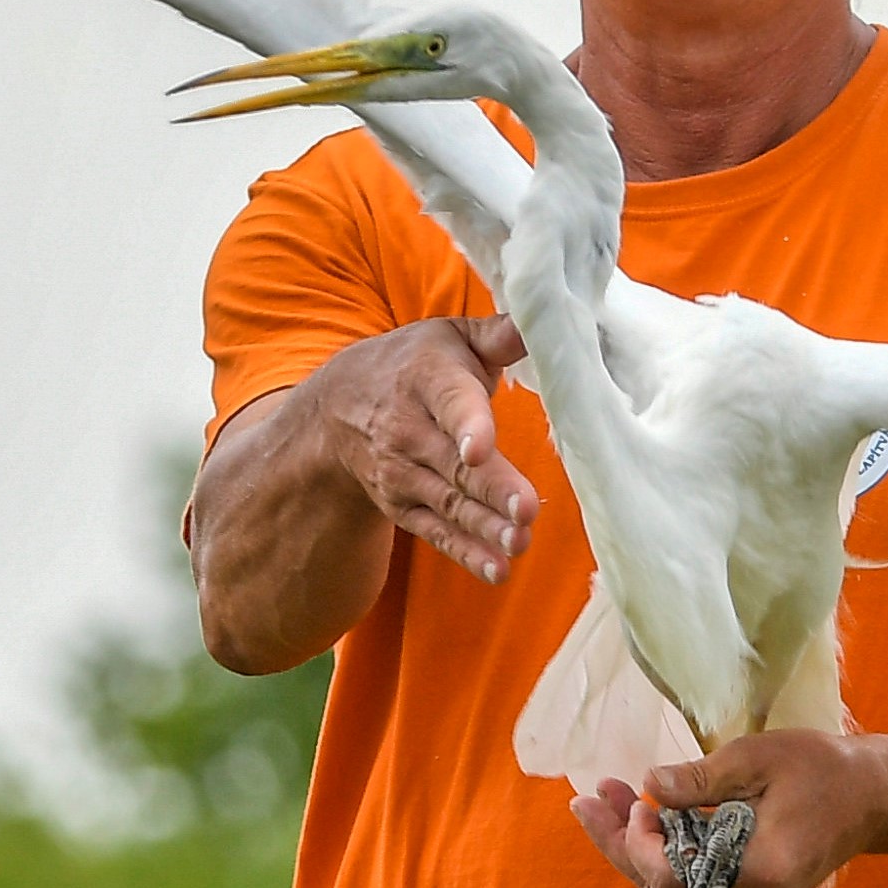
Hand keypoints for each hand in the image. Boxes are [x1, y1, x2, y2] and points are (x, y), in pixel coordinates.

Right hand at [303, 316, 537, 582]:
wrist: (338, 407)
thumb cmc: (416, 364)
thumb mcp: (452, 337)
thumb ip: (502, 333)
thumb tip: (549, 317)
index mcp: (428, 377)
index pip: (450, 402)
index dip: (467, 425)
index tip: (480, 449)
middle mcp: (409, 429)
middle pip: (455, 464)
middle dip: (492, 488)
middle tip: (528, 510)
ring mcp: (403, 473)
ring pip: (449, 502)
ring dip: (485, 527)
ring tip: (519, 543)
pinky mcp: (404, 507)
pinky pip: (436, 532)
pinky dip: (465, 553)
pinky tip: (497, 571)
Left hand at [569, 729, 887, 887]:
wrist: (873, 796)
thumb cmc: (823, 770)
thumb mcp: (759, 760)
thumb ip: (700, 779)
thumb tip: (649, 785)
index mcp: (756, 876)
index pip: (671, 877)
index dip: (638, 842)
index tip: (634, 799)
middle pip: (663, 887)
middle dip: (622, 841)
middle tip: (587, 799)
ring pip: (674, 885)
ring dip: (638, 842)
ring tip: (607, 797)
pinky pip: (692, 880)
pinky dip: (666, 848)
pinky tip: (643, 813)